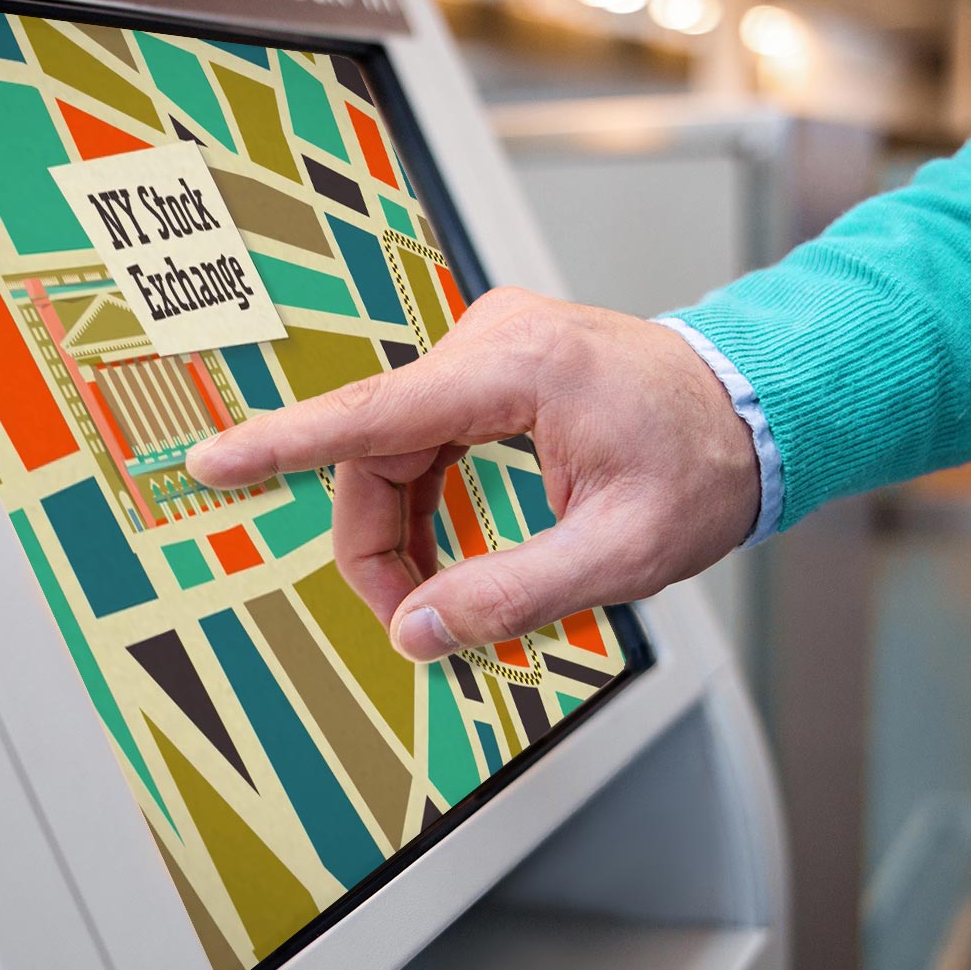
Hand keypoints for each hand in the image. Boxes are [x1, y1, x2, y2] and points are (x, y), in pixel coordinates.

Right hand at [186, 287, 759, 660]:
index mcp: (522, 369)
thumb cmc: (703, 466)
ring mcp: (492, 345)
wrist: (756, 409)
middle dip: (374, 540)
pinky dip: (422, 496)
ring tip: (434, 595)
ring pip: (394, 444)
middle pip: (377, 445)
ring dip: (397, 524)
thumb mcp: (620, 553)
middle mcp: (495, 339)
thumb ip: (513, 594)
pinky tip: (445, 548)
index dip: (284, 443)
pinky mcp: (495, 363)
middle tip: (406, 619)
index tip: (214, 460)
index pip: (374, 413)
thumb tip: (416, 629)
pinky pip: (424, 434)